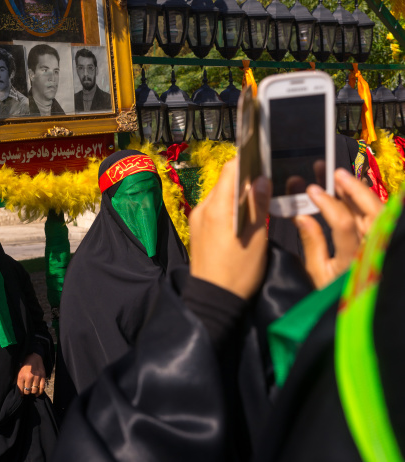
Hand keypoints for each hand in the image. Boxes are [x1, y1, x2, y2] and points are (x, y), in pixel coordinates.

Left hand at [17, 353, 46, 395]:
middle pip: (27, 391)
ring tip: (32, 390)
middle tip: (27, 390)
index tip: (22, 394)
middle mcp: (29, 377)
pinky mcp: (43, 376)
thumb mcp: (18, 371)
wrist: (34, 357)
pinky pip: (42, 388)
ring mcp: (36, 377)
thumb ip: (15, 380)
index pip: (20, 390)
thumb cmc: (25, 365)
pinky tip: (37, 393)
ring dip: (32, 391)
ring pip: (34, 390)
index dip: (21, 393)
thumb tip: (12, 387)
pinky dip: (39, 392)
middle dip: (27, 392)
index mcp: (21, 376)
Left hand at [189, 157, 271, 298]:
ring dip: (236, 194)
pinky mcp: (197, 229)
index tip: (263, 162)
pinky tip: (241, 219)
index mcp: (217, 207)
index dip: (247, 161)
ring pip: (220, 195)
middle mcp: (203, 208)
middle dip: (244, 180)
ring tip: (256, 204)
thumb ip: (259, 205)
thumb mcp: (257, 239)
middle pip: (225, 181)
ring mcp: (197, 219)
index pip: (230, 169)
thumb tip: (262, 178)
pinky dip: (228, 207)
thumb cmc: (238, 272)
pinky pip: (214, 208)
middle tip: (265, 187)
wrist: (212, 301)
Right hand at [294, 167, 383, 288]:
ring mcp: (381, 247)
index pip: (344, 224)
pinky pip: (380, 219)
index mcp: (353, 260)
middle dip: (353, 189)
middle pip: (371, 213)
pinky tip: (355, 192)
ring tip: (341, 177)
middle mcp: (372, 251)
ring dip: (360, 193)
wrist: (361, 315)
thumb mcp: (317, 274)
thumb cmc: (334, 297)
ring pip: (378, 213)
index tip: (311, 189)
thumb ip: (312, 244)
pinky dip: (367, 204)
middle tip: (335, 173)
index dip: (328, 203)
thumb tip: (301, 215)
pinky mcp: (385, 243)